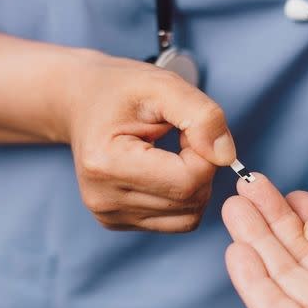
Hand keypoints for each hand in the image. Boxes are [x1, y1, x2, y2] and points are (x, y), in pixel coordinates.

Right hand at [59, 52, 235, 231]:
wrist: (81, 101)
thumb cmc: (121, 90)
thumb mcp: (164, 85)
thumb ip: (203, 116)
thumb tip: (226, 157)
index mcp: (107, 164)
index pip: (188, 180)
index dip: (205, 153)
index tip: (189, 129)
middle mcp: (104, 200)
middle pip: (190, 200)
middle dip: (201, 167)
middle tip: (181, 137)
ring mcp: (109, 215)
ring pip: (188, 215)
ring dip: (194, 183)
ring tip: (170, 152)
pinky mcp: (118, 222)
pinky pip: (176, 221)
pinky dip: (182, 197)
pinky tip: (163, 170)